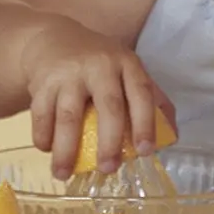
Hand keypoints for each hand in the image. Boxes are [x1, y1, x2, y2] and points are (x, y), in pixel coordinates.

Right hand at [18, 17, 175, 178]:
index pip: (141, 94)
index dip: (145, 124)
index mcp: (126, 64)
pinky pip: (41, 114)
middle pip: (107, 107)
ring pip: (68, 115)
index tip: (145, 152)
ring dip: (65, 149)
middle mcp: (99, 66)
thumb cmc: (98, 63)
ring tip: (63, 174)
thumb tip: (172, 136)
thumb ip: (150, 98)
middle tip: (108, 169)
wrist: (53, 38)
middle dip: (109, 142)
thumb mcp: (127, 69)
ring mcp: (68, 73)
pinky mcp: (41, 82)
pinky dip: (42, 136)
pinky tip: (47, 150)